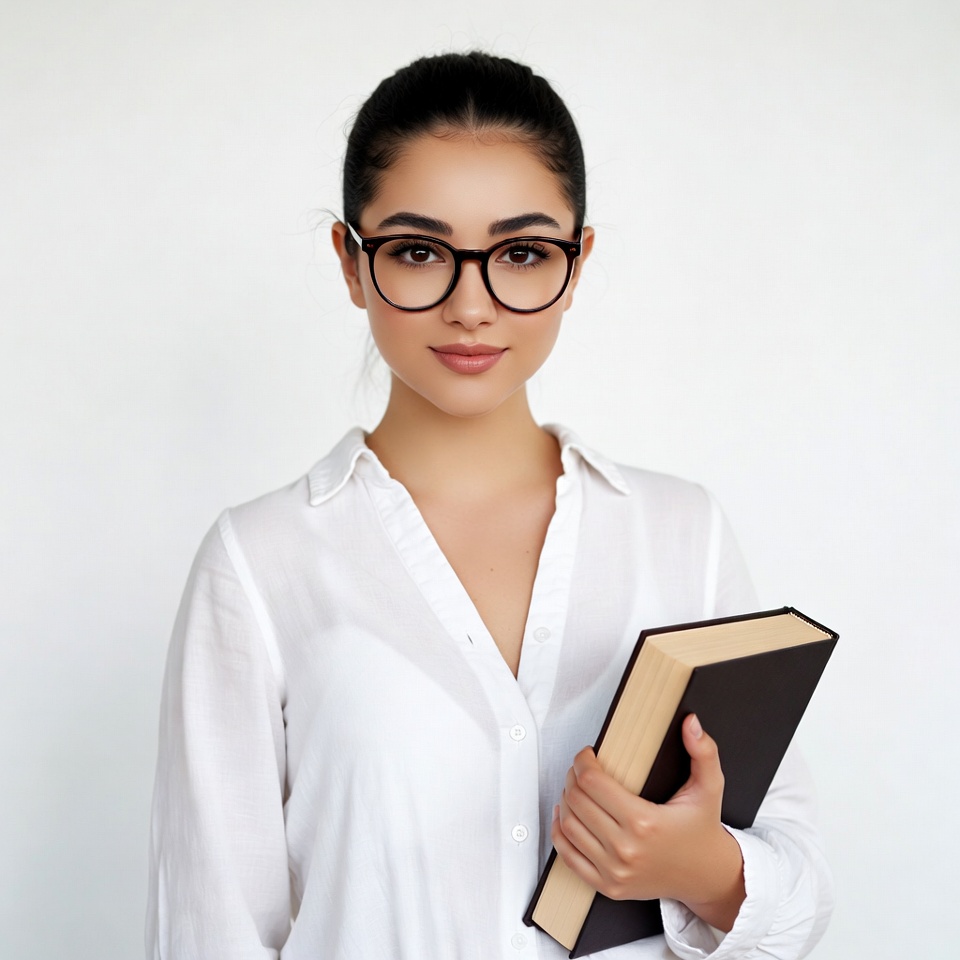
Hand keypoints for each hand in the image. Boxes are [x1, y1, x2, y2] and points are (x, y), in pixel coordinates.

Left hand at [551, 714, 745, 930]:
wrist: (707, 876)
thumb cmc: (702, 830)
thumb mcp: (710, 787)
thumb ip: (704, 752)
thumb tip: (691, 723)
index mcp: (644, 822)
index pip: (592, 782)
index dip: (583, 761)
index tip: (588, 754)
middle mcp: (625, 849)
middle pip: (577, 801)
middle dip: (573, 777)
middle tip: (581, 768)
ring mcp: (614, 871)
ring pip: (569, 826)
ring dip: (565, 800)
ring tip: (575, 788)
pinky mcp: (608, 886)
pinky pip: (569, 857)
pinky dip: (560, 833)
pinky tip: (565, 816)